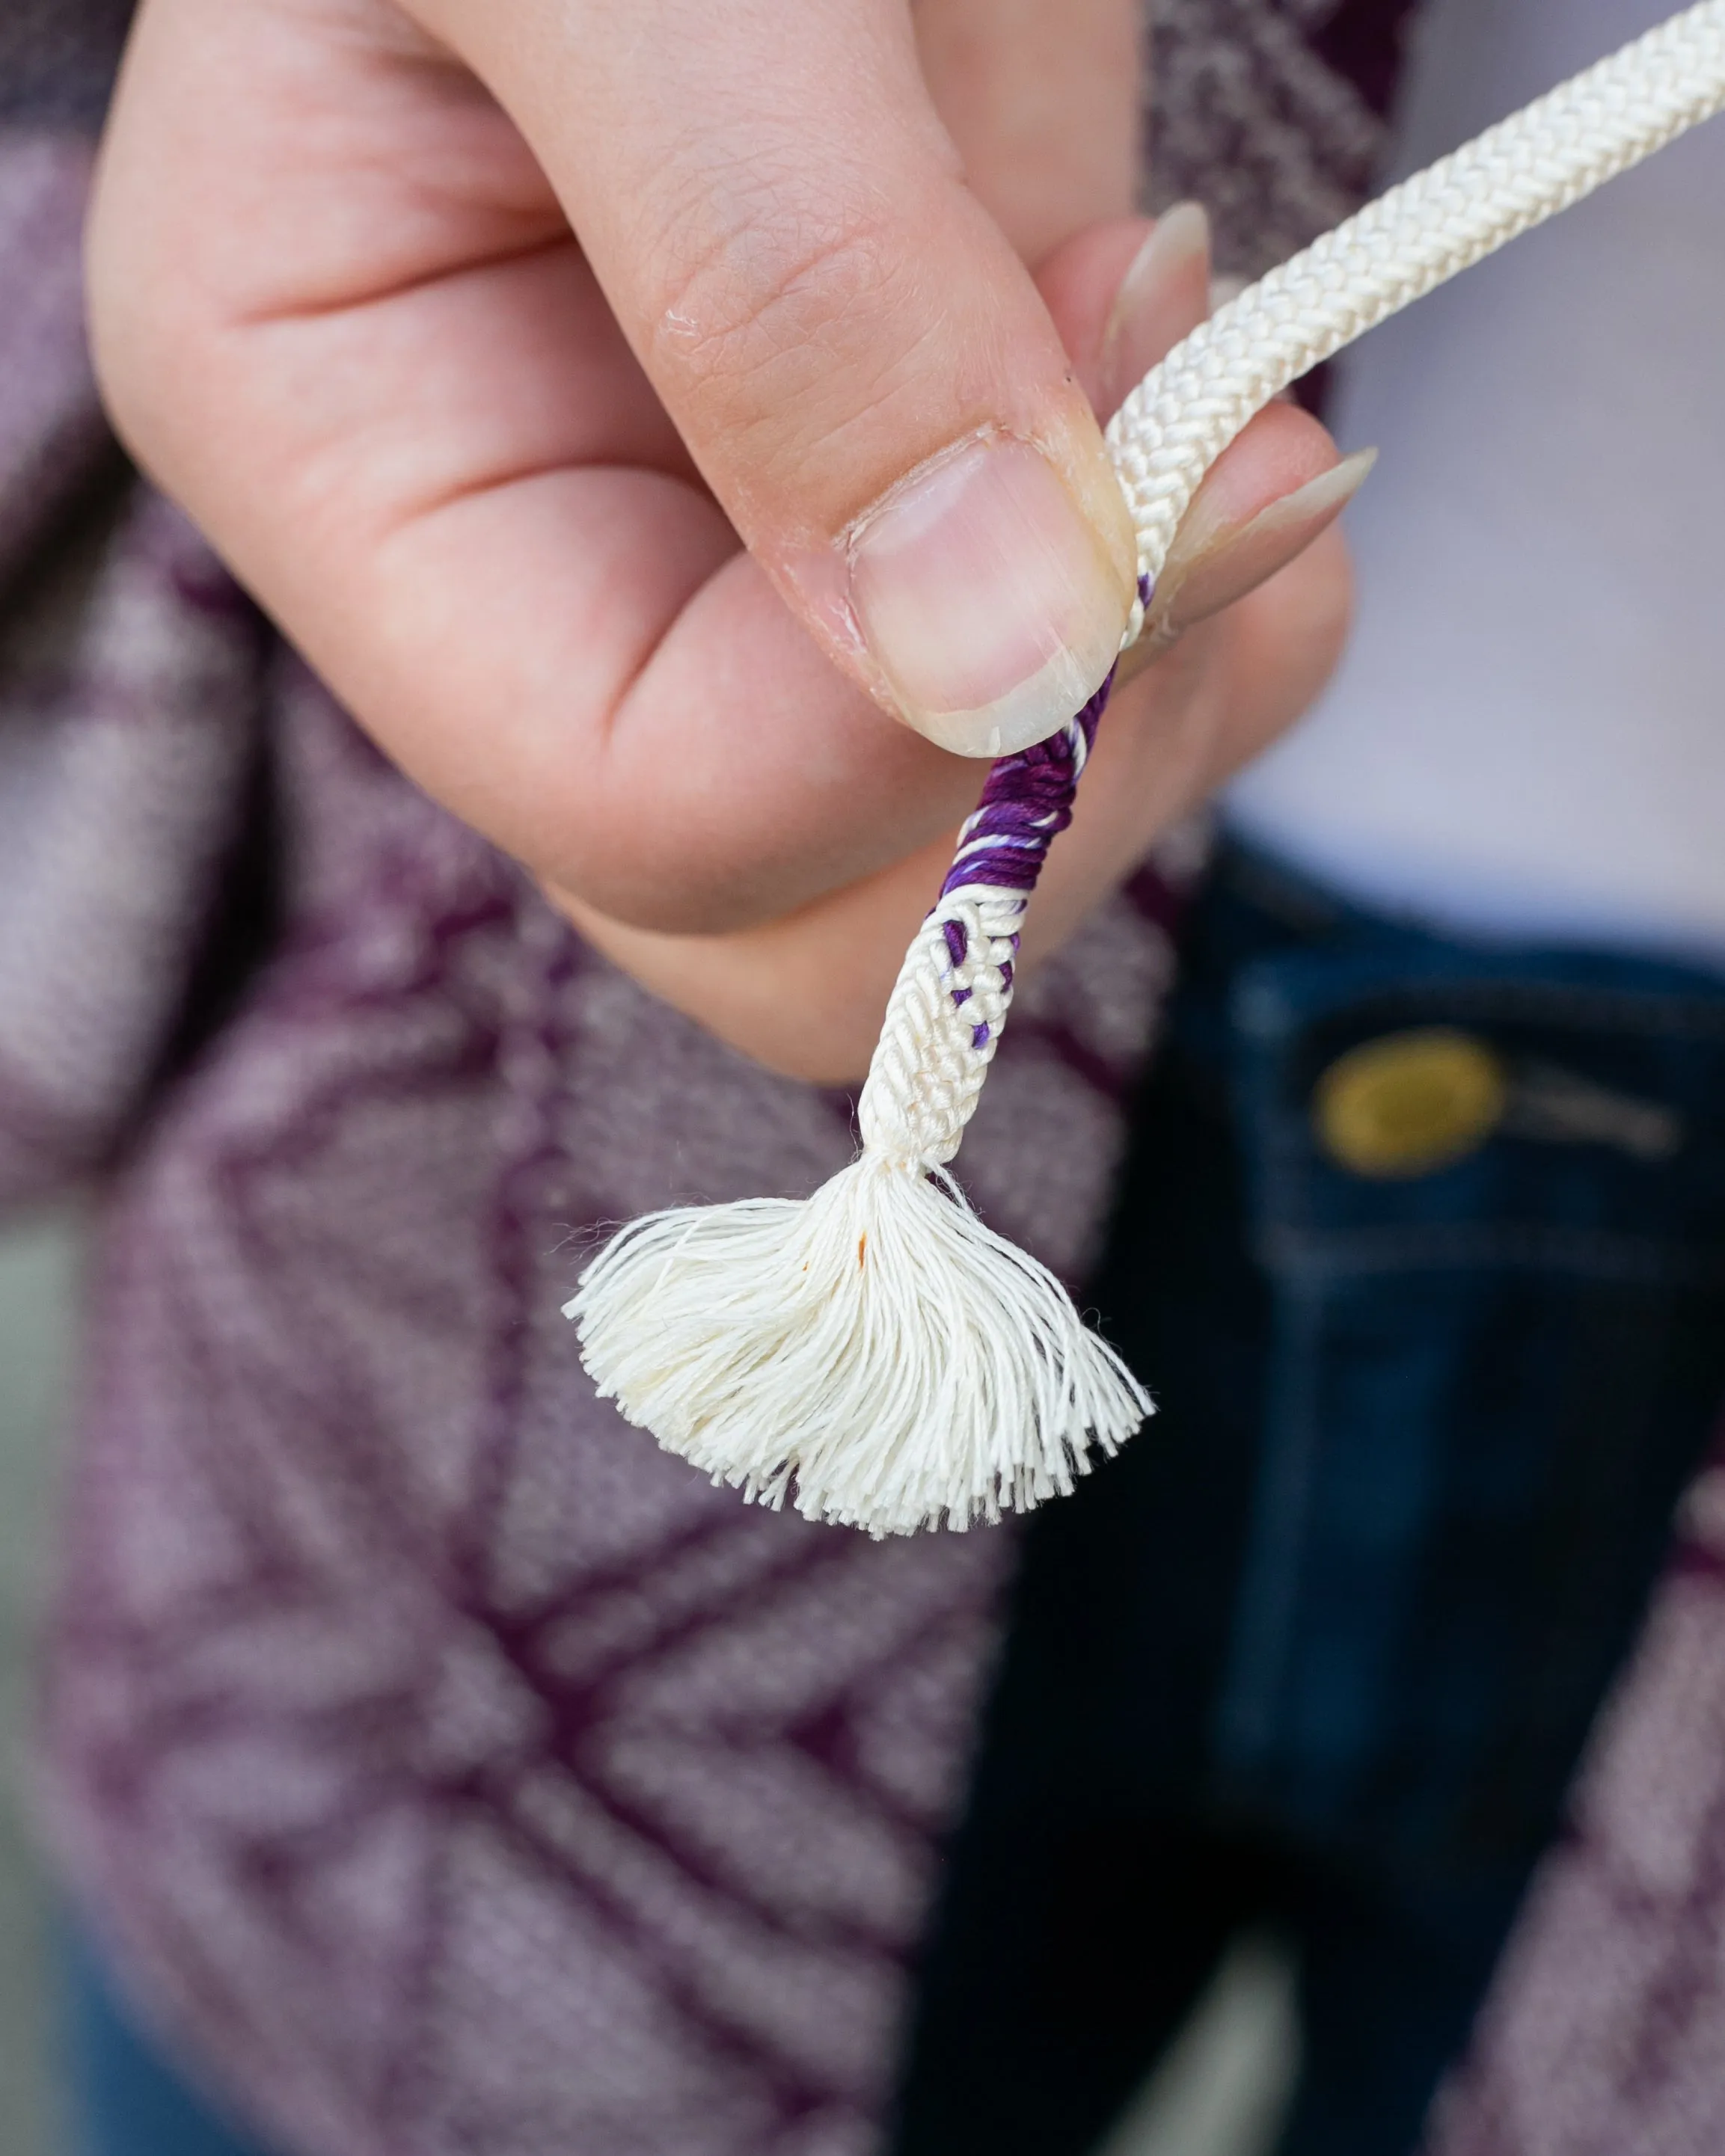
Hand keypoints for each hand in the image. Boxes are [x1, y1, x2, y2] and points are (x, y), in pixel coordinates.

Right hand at [88, 0, 1354, 1077]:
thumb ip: (781, 283)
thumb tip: (995, 647)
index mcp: (357, 453)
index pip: (635, 808)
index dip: (900, 744)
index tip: (1141, 498)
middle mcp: (550, 552)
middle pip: (789, 918)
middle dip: (1027, 778)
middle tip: (1186, 477)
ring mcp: (754, 537)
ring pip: (961, 849)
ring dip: (1155, 691)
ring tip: (1195, 364)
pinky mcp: (943, 475)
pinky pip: (1108, 690)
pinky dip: (1222, 604)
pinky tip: (1219, 391)